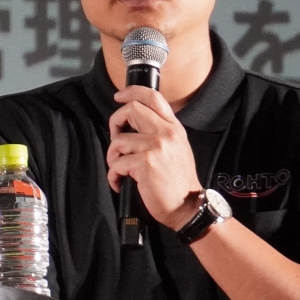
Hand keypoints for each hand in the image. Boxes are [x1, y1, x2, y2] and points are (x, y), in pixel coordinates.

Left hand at [107, 85, 203, 228]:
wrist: (187, 207)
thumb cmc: (179, 182)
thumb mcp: (177, 149)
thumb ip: (161, 133)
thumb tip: (134, 126)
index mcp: (174, 128)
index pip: (153, 97)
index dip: (132, 92)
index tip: (119, 97)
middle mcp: (166, 133)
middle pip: (132, 110)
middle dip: (115, 122)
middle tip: (115, 138)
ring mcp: (156, 146)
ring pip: (119, 140)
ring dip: (112, 156)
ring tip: (119, 169)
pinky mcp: (145, 163)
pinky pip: (117, 163)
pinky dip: (113, 175)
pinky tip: (120, 183)